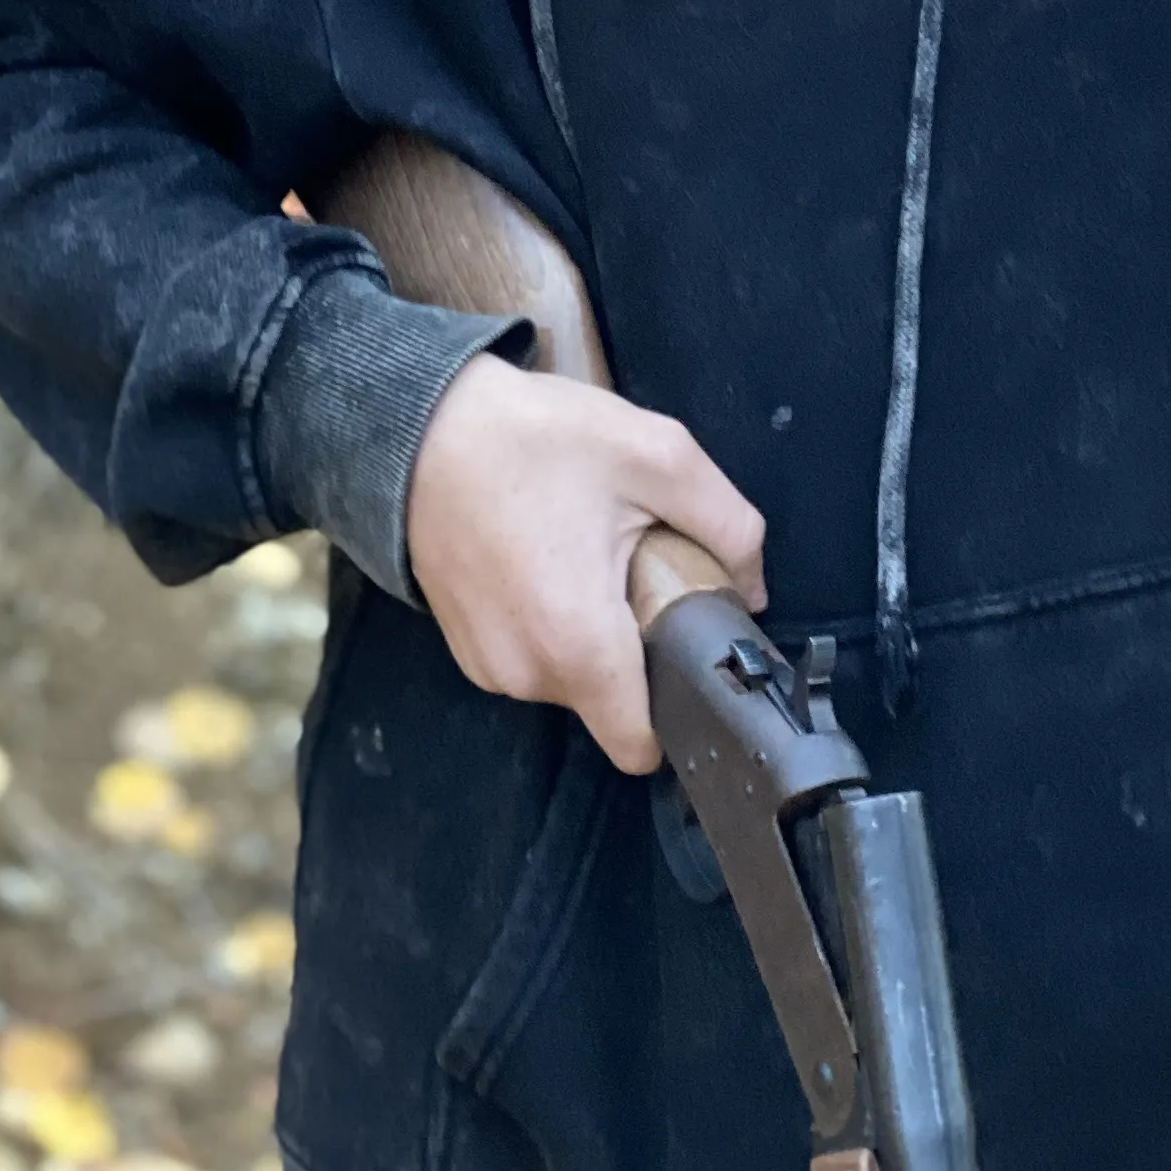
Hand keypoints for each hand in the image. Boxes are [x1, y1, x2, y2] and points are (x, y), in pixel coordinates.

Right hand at [404, 355, 767, 774]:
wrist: (417, 426)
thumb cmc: (532, 440)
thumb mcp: (658, 456)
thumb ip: (730, 526)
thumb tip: (753, 586)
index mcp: (578, 646)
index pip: (641, 745)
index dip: (682, 707)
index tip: (693, 654)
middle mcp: (527, 675)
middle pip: (615, 700)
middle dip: (638, 646)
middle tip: (634, 566)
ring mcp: (489, 667)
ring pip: (574, 678)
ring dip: (593, 632)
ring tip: (585, 552)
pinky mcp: (467, 649)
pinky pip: (534, 657)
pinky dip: (552, 623)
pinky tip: (548, 558)